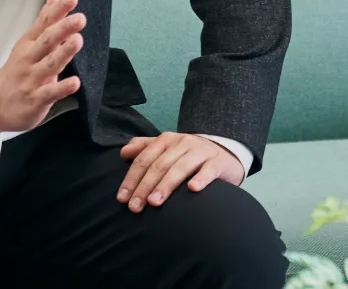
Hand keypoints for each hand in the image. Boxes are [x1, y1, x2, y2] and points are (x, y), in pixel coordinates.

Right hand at [0, 0, 84, 132]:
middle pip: (46, 41)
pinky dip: (62, 88)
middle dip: (62, 29)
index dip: (58, 10)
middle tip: (80, 18)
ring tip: (78, 40)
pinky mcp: (36, 99)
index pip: (44, 23)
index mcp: (29, 43)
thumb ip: (46, 20)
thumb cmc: (19, 69)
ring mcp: (32, 79)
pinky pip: (50, 93)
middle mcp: (30, 59)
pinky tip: (75, 82)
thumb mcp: (29, 42)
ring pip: (50, 65)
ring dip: (64, 52)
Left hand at [116, 133, 244, 211]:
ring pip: (181, 167)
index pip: (145, 159)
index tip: (122, 198)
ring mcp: (202, 152)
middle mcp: (183, 143)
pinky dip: (201, 178)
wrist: (225, 153)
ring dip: (166, 185)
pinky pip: (209, 170)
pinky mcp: (218, 162)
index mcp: (167, 140)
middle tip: (135, 207)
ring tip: (154, 202)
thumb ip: (144, 147)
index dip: (131, 178)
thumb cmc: (189, 155)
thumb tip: (123, 152)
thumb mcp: (167, 148)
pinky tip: (192, 189)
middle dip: (145, 186)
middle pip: (160, 165)